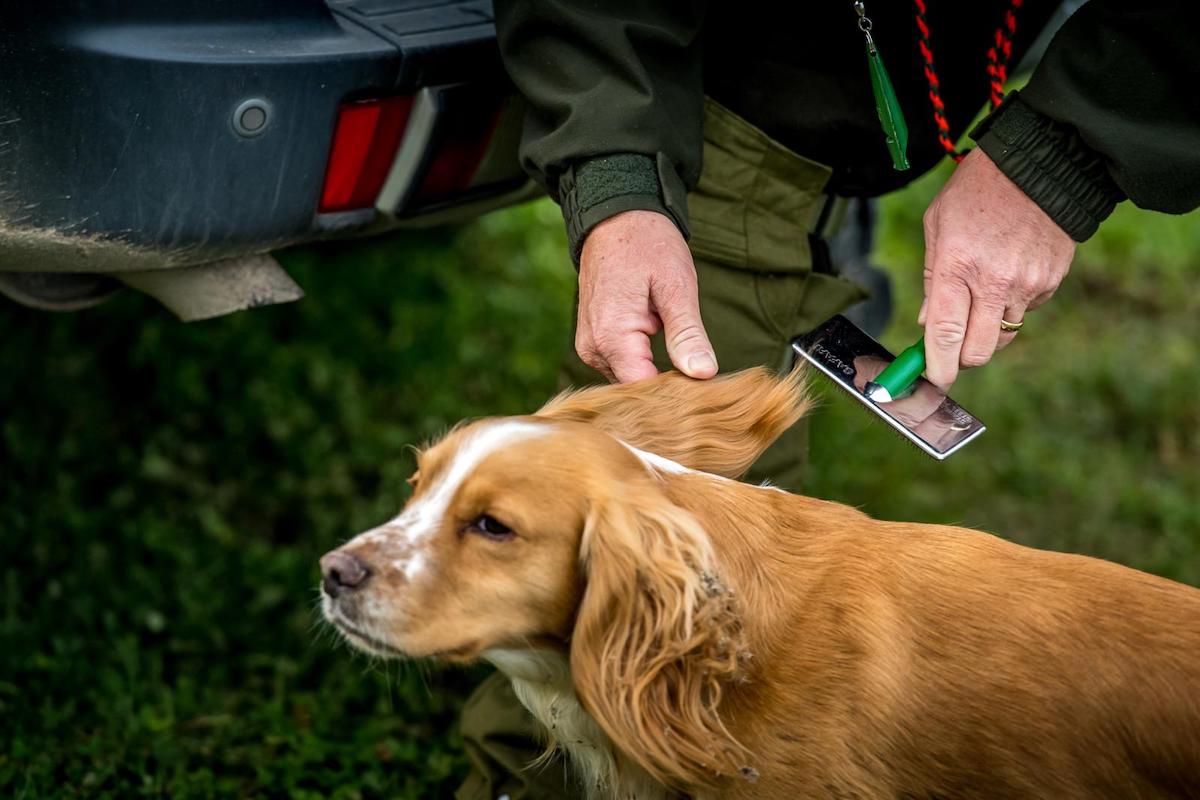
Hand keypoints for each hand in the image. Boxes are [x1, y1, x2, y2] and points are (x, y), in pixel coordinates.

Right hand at [576, 210, 717, 382]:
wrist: (616, 218)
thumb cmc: (647, 245)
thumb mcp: (677, 286)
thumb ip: (687, 334)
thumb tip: (702, 373)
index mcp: (612, 336)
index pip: (644, 391)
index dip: (674, 397)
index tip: (702, 391)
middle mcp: (593, 348)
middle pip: (634, 390)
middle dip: (666, 389)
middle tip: (701, 379)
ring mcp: (590, 347)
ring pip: (627, 381)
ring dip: (654, 377)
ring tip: (680, 358)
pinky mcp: (593, 342)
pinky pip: (620, 366)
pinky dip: (643, 364)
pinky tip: (663, 351)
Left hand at [920, 149, 1075, 388]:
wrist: (1037, 165)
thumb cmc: (975, 191)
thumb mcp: (938, 226)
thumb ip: (932, 279)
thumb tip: (928, 323)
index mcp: (956, 266)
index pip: (945, 334)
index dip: (937, 365)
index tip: (932, 379)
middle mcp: (994, 281)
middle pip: (978, 351)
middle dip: (962, 359)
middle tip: (953, 349)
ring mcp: (1027, 283)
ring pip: (1004, 334)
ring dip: (988, 327)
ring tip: (983, 290)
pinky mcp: (1051, 281)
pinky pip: (1026, 310)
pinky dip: (1013, 303)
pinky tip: (1009, 271)